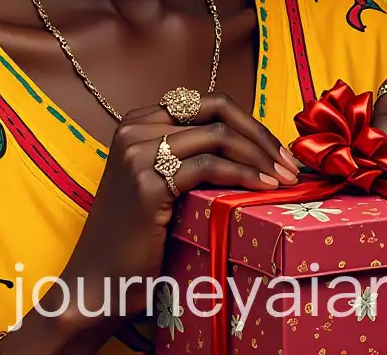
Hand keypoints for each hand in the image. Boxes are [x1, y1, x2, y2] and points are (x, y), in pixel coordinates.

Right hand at [64, 92, 299, 320]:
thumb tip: (253, 147)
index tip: (277, 151)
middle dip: (259, 132)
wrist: (97, 282)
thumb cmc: (137, 238)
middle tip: (289, 163)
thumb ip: (189, 156)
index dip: (249, 122)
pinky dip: (244, 175)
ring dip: (260, 156)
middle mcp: (135, 128)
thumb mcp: (161, 183)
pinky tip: (264, 189)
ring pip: (217, 136)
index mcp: (138, 122)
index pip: (207, 103)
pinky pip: (208, 166)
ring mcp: (137, 153)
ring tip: (285, 180)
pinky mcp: (146, 182)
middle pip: (215, 109)